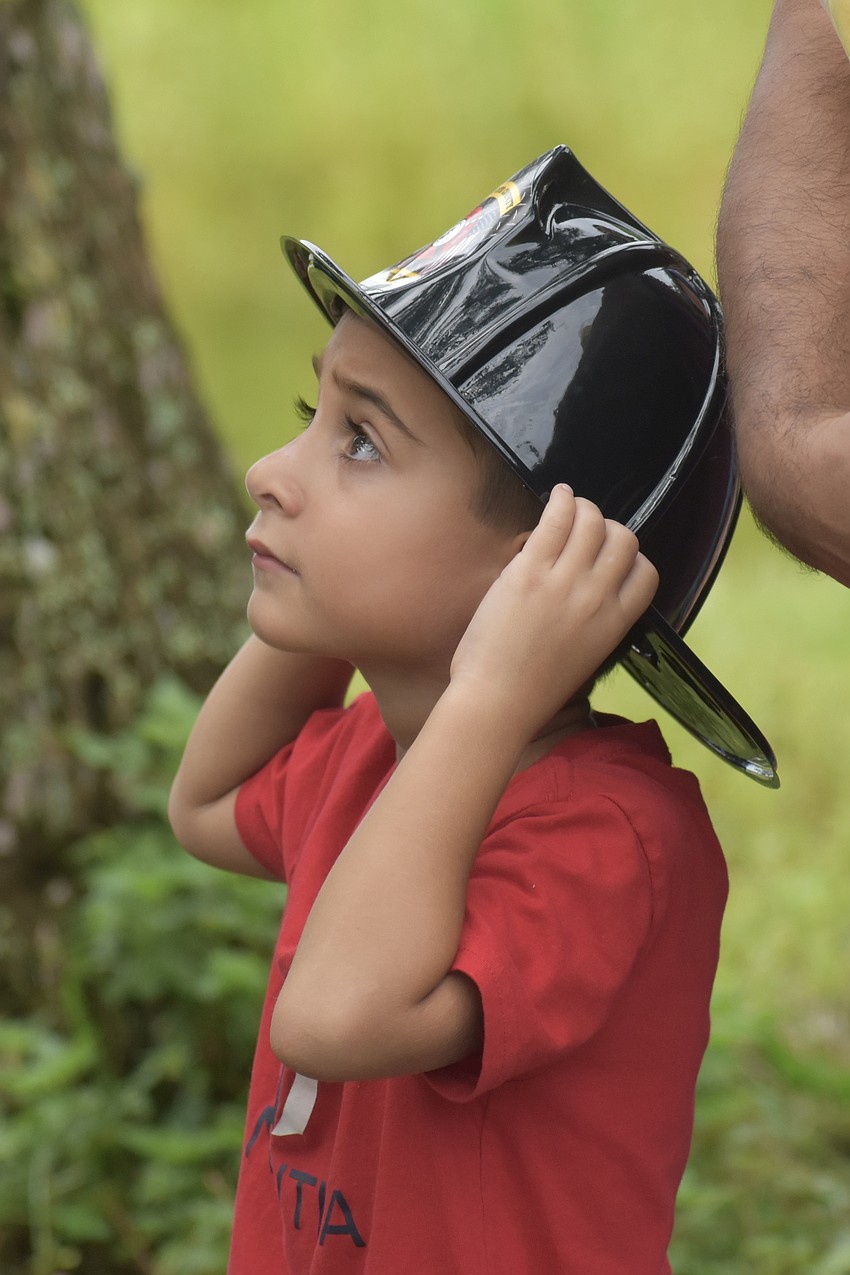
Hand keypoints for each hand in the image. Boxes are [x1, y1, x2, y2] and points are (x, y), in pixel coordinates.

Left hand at [450, 485, 658, 738]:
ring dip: (585, 508)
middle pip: (623, 539)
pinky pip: (555, 521)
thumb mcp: (586, 656)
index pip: (646, 573)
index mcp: (616, 624)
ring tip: (570, 507)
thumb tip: (593, 586)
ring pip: (592, 522)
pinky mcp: (529, 571)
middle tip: (587, 529)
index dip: (632, 558)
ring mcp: (564, 582)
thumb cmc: (533, 688)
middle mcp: (597, 598)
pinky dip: (561, 501)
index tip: (611, 555)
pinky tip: (557, 496)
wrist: (498, 701)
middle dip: (609, 527)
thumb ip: (597, 621)